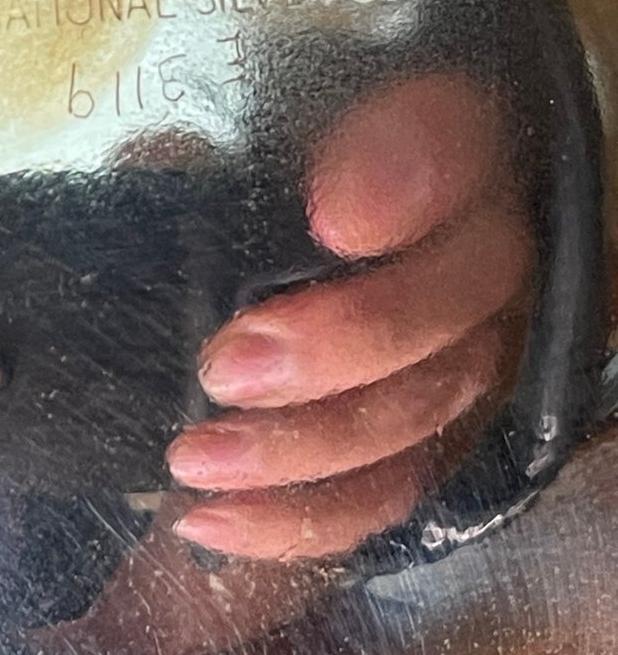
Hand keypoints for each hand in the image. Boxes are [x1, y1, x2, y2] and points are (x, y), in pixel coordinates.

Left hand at [167, 70, 528, 560]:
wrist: (293, 245)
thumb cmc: (267, 168)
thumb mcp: (242, 134)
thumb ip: (224, 146)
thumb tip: (179, 173)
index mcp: (446, 146)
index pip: (449, 149)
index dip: (402, 188)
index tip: (333, 219)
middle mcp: (475, 257)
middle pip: (442, 316)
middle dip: (334, 351)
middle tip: (225, 368)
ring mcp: (464, 358)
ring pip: (412, 421)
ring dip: (299, 452)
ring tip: (196, 459)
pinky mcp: (429, 441)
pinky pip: (382, 496)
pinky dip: (297, 520)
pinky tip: (210, 520)